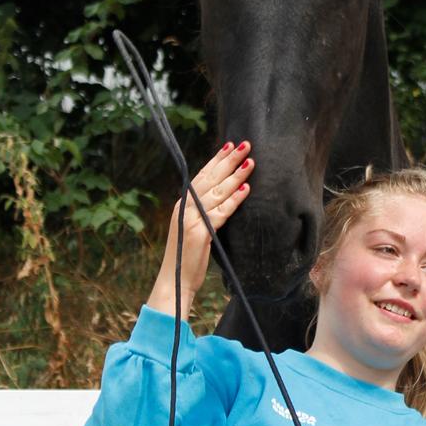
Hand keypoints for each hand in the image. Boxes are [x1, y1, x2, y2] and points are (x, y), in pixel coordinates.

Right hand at [146, 141, 252, 317]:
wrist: (174, 281)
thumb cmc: (186, 257)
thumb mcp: (192, 229)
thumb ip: (202, 213)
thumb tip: (220, 198)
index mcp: (182, 205)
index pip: (201, 176)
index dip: (216, 160)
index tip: (230, 145)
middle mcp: (184, 208)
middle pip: (210, 178)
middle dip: (228, 160)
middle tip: (245, 144)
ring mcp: (190, 219)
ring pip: (217, 192)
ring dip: (235, 176)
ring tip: (250, 162)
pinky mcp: (199, 233)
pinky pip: (220, 212)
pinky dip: (234, 200)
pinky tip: (246, 190)